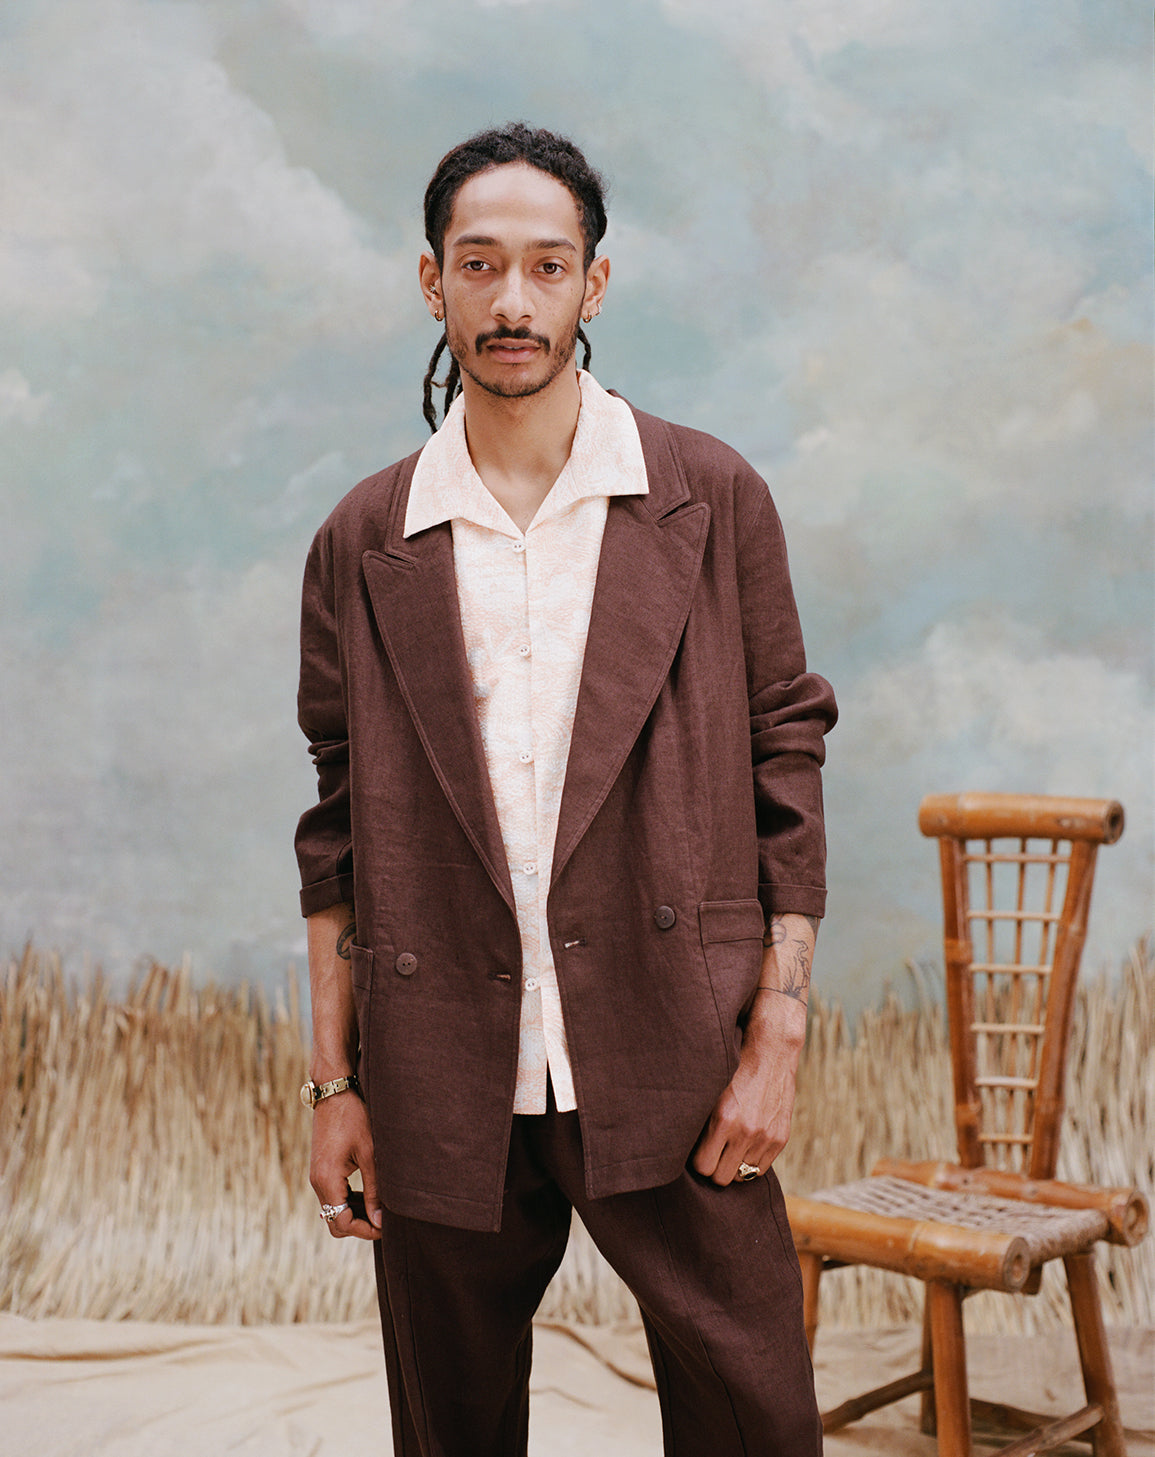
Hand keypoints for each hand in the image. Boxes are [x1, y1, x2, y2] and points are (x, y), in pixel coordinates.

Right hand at [309, 1091, 382, 1240]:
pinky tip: (367, 1193)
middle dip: (358, 1226)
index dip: (364, 1230)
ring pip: (333, 1210)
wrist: (334, 1092)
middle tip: (383, 1220)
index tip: (385, 1227)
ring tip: (379, 1207)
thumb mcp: (369, 1154)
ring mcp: (317, 1176)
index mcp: (327, 1180)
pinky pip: (332, 1196)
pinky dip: (348, 1201)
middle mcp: (317, 1182)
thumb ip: (374, 1189)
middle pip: (334, 1221)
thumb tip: (379, 1220)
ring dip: (354, 1213)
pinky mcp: (320, 1169)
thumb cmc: (354, 1118)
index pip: (341, 1222)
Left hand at [691, 991, 806, 1186]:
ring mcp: (765, 1137)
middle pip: (721, 1178)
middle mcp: (745, 1131)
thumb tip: (678, 1147)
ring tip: (728, 1148)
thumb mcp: (709, 1089)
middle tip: (711, 1153)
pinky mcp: (780, 1138)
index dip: (697, 1161)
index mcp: (722, 1119)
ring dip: (733, 1165)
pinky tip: (745, 1146)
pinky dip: (751, 1162)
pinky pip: (761, 1169)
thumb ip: (699, 1120)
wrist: (771, 1052)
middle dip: (714, 1168)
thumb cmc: (733, 1067)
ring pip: (742, 1176)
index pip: (702, 1167)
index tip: (695, 1151)